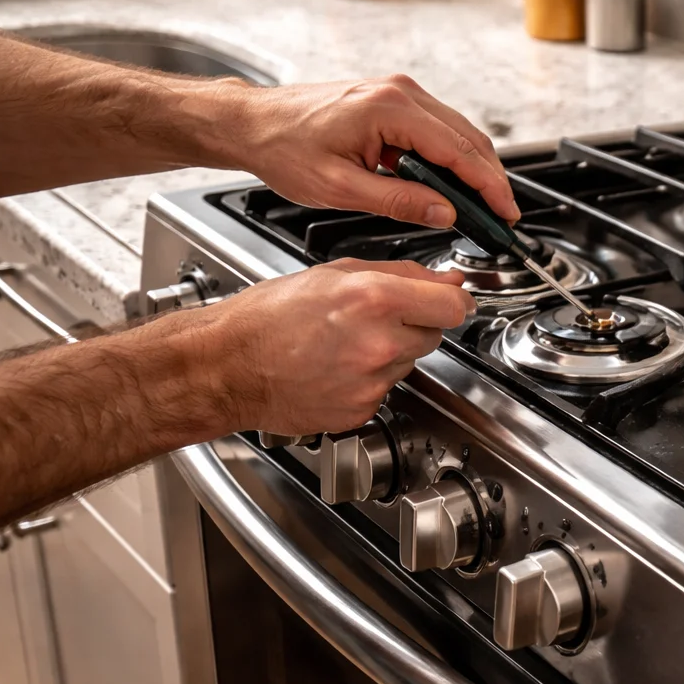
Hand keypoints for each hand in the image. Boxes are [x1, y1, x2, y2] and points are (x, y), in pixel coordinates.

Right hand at [192, 258, 475, 434]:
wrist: (228, 366)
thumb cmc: (267, 317)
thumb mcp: (333, 273)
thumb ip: (398, 274)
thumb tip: (444, 280)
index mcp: (375, 300)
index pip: (454, 306)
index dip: (454, 302)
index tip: (451, 300)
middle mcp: (380, 343)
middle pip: (434, 334)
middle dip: (415, 324)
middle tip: (374, 318)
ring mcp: (373, 382)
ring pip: (410, 362)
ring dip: (390, 351)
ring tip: (345, 342)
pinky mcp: (363, 409)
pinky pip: (386, 389)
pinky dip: (369, 379)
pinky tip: (337, 367)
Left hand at [214, 73, 519, 228]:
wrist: (252, 123)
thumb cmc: (283, 147)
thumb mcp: (340, 187)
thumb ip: (399, 201)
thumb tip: (444, 213)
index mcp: (389, 109)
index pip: (459, 151)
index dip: (489, 186)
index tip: (505, 213)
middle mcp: (400, 93)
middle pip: (468, 138)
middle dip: (490, 179)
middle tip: (502, 216)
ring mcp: (398, 93)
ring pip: (458, 133)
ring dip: (473, 169)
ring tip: (482, 206)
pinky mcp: (393, 100)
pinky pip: (438, 129)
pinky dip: (452, 158)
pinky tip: (453, 185)